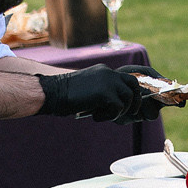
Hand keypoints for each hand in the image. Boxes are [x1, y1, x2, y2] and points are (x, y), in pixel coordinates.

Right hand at [36, 65, 160, 121]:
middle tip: (131, 112)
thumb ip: (102, 91)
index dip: (131, 91)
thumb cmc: (65, 95)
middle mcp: (108, 73)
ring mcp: (108, 82)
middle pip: (133, 84)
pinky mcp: (105, 93)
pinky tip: (96, 117)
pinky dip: (109, 116)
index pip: (126, 78)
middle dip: (135, 99)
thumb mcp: (88, 88)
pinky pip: (117, 108)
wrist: (52, 92)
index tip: (130, 103)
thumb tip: (115, 104)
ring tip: (103, 115)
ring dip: (119, 110)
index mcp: (104, 71)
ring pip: (127, 98)